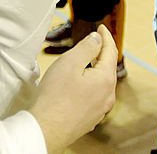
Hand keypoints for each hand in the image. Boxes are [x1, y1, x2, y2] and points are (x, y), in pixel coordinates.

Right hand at [30, 25, 117, 153]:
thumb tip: (97, 39)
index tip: (102, 28)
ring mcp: (100, 109)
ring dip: (96, 69)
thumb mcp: (70, 62)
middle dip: (102, 53)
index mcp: (106, 79)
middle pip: (108, 68)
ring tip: (86, 60)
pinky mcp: (90, 118)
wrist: (45, 129)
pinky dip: (90, 84)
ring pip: (102, 83)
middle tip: (94, 41)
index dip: (106, 37)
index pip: (111, 51)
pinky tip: (80, 83)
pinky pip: (95, 96)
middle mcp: (108, 96)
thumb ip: (87, 47)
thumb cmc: (55, 97)